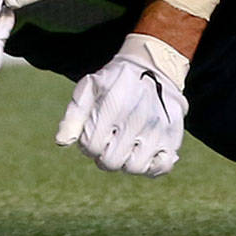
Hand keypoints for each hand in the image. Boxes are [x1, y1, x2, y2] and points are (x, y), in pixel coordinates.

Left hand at [56, 33, 187, 175]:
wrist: (155, 66)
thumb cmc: (116, 81)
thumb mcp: (89, 88)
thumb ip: (73, 115)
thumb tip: (62, 142)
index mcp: (112, 105)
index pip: (91, 146)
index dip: (87, 145)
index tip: (95, 132)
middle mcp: (136, 118)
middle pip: (110, 162)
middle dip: (104, 156)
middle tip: (110, 141)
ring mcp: (157, 129)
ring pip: (135, 168)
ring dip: (126, 162)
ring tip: (127, 146)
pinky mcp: (173, 136)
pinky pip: (161, 166)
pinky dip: (152, 166)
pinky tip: (145, 152)